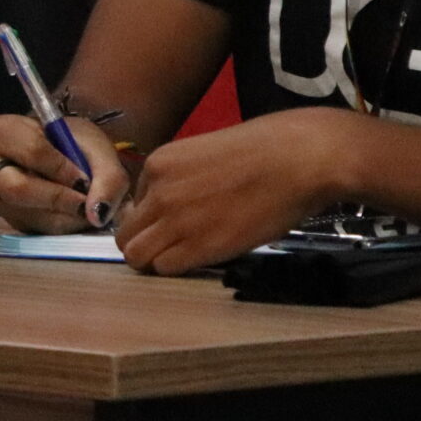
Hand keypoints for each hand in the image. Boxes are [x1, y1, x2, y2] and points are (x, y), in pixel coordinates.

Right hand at [0, 113, 128, 231]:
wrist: (61, 158)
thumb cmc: (72, 144)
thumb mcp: (97, 148)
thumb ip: (107, 177)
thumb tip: (97, 214)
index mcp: (1, 132)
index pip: (31, 151)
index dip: (62, 168)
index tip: (84, 177)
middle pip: (17, 189)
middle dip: (57, 198)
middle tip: (85, 203)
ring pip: (28, 216)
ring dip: (64, 216)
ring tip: (85, 207)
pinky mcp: (7, 219)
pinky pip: (34, 230)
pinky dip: (61, 226)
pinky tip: (74, 214)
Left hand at [116, 108, 359, 274]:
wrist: (294, 160)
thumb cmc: (263, 151)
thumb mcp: (205, 153)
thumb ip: (182, 178)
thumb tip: (179, 203)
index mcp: (158, 164)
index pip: (135, 204)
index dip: (154, 217)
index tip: (177, 222)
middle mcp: (157, 191)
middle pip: (126, 234)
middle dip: (144, 243)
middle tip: (170, 248)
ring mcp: (174, 220)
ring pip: (137, 256)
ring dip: (155, 261)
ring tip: (184, 257)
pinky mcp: (198, 246)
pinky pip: (166, 268)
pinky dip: (178, 269)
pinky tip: (201, 260)